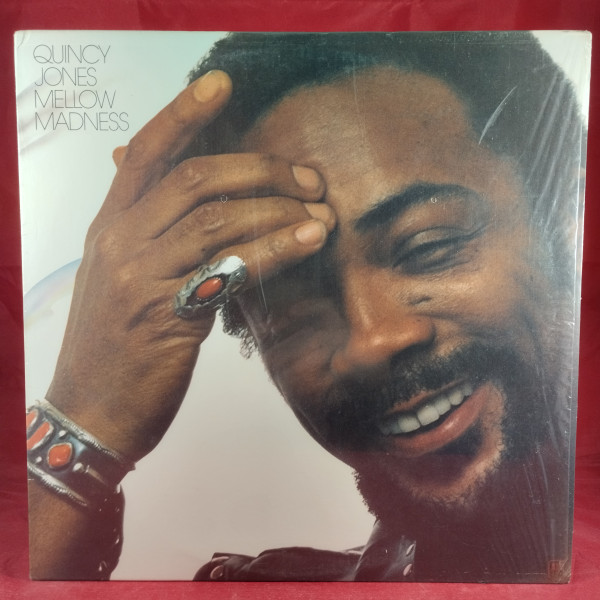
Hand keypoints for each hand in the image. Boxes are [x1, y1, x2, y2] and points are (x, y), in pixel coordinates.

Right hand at [47, 70, 335, 460]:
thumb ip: (150, 238)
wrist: (90, 413)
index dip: (183, 114)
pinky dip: (275, 249)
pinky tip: (308, 241)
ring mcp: (141, 277)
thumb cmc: (114, 347)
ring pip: (217, 218)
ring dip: (278, 209)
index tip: (220, 85)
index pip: (146, 153)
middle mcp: (120, 242)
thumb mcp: (122, 280)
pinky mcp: (168, 315)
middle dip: (261, 169)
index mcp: (110, 227)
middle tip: (309, 177)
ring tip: (322, 211)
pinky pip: (231, 268)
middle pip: (195, 178)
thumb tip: (196, 209)